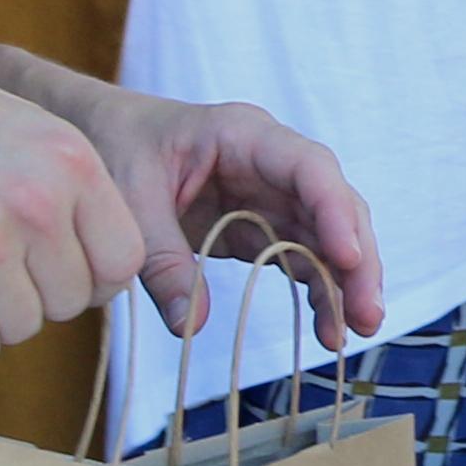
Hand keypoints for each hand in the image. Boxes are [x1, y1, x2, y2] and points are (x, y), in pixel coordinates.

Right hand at [0, 50, 149, 372]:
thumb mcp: (26, 128)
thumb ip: (70, 186)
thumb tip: (105, 261)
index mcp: (73, 161)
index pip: (124, 261)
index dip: (92, 276)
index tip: (55, 268)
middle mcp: (39, 202)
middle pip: (71, 302)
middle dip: (34, 294)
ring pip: (23, 329)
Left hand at [59, 80, 389, 345]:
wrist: (99, 134)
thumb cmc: (114, 147)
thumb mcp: (128, 201)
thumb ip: (161, 260)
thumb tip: (190, 326)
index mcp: (243, 135)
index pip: (308, 167)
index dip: (334, 211)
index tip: (347, 259)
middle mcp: (271, 162)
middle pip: (333, 205)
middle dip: (356, 258)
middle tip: (367, 314)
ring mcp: (270, 194)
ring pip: (326, 235)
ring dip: (345, 281)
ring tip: (356, 330)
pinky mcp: (260, 224)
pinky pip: (300, 255)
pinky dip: (317, 289)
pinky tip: (329, 326)